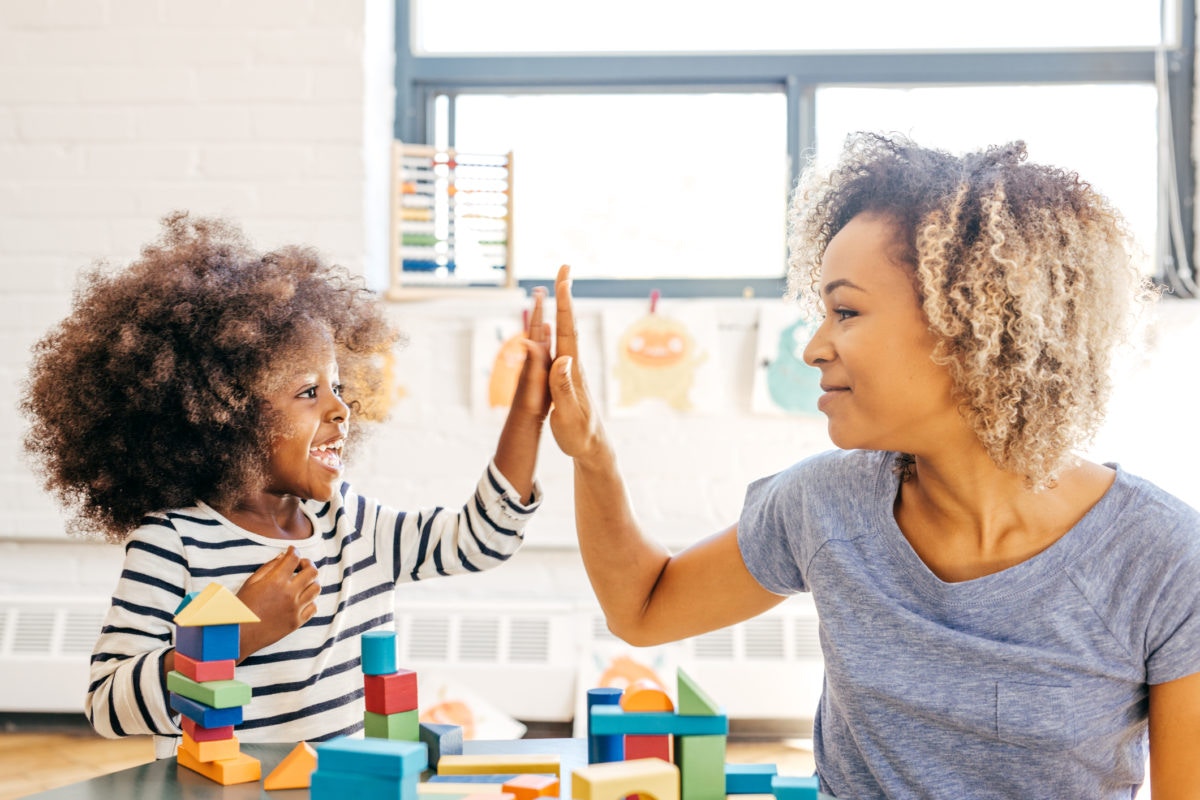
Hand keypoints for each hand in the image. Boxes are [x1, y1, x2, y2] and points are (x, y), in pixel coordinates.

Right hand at [235, 546, 319, 659]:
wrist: (239, 635)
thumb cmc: (241, 607)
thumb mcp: (251, 582)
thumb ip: (269, 567)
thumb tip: (283, 556)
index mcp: (276, 581)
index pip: (294, 558)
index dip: (294, 551)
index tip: (291, 551)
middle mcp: (289, 594)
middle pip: (312, 571)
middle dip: (307, 564)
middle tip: (300, 566)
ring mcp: (295, 609)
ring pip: (316, 588)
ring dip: (311, 582)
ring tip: (301, 582)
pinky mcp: (296, 622)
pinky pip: (313, 607)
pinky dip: (310, 601)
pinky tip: (300, 599)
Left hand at [509, 286, 552, 422]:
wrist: (522, 424)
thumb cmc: (529, 407)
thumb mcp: (532, 384)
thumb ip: (532, 362)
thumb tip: (527, 340)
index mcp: (536, 358)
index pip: (538, 328)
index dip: (540, 309)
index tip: (541, 288)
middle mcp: (535, 358)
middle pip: (537, 327)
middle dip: (540, 307)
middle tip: (540, 287)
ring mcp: (537, 365)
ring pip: (541, 336)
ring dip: (543, 318)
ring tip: (543, 303)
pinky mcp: (542, 373)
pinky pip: (546, 349)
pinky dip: (548, 337)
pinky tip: (549, 334)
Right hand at [548, 264, 604, 460]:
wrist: (592, 448)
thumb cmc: (580, 434)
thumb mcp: (569, 414)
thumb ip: (564, 388)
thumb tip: (563, 360)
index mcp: (572, 369)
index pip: (568, 330)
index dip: (565, 303)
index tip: (563, 278)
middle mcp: (573, 364)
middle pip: (569, 323)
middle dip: (565, 294)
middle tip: (564, 268)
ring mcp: (571, 370)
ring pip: (566, 332)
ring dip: (563, 307)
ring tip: (561, 286)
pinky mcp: (568, 378)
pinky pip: (561, 346)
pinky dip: (558, 328)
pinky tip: (557, 325)